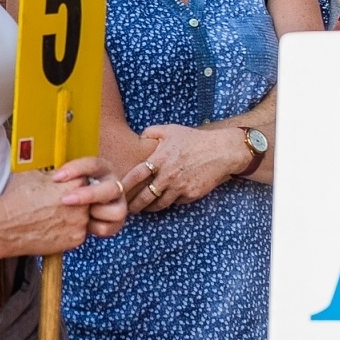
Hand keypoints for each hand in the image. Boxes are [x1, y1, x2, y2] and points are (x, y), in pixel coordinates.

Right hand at [0, 160, 125, 254]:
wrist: (5, 226)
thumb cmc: (17, 198)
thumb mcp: (35, 175)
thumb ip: (55, 174)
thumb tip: (60, 174)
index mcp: (76, 182)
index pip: (86, 180)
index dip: (74, 184)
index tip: (64, 188)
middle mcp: (83, 202)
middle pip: (88, 199)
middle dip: (76, 202)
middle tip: (56, 204)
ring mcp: (81, 222)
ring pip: (84, 217)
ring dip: (73, 217)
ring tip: (52, 216)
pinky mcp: (76, 240)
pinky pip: (78, 233)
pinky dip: (68, 232)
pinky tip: (52, 228)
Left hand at [50, 155, 127, 237]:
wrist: (75, 208)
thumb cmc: (66, 190)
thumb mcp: (63, 180)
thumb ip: (58, 177)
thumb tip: (43, 175)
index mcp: (102, 169)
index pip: (93, 164)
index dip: (76, 170)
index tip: (55, 178)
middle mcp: (113, 185)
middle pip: (111, 188)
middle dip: (88, 195)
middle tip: (65, 200)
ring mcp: (117, 204)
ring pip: (117, 211)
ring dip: (97, 214)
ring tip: (79, 216)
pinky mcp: (115, 222)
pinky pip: (109, 228)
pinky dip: (95, 228)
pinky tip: (83, 225)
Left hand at [121, 125, 246, 212]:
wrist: (221, 151)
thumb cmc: (195, 139)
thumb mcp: (171, 130)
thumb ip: (152, 132)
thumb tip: (139, 137)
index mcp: (160, 159)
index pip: (136, 176)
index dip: (124, 186)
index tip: (118, 191)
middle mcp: (168, 175)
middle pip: (145, 196)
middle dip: (134, 206)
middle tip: (128, 209)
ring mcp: (180, 187)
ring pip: (159, 204)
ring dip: (150, 207)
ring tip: (145, 208)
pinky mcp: (191, 195)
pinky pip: (176, 202)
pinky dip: (171, 202)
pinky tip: (168, 199)